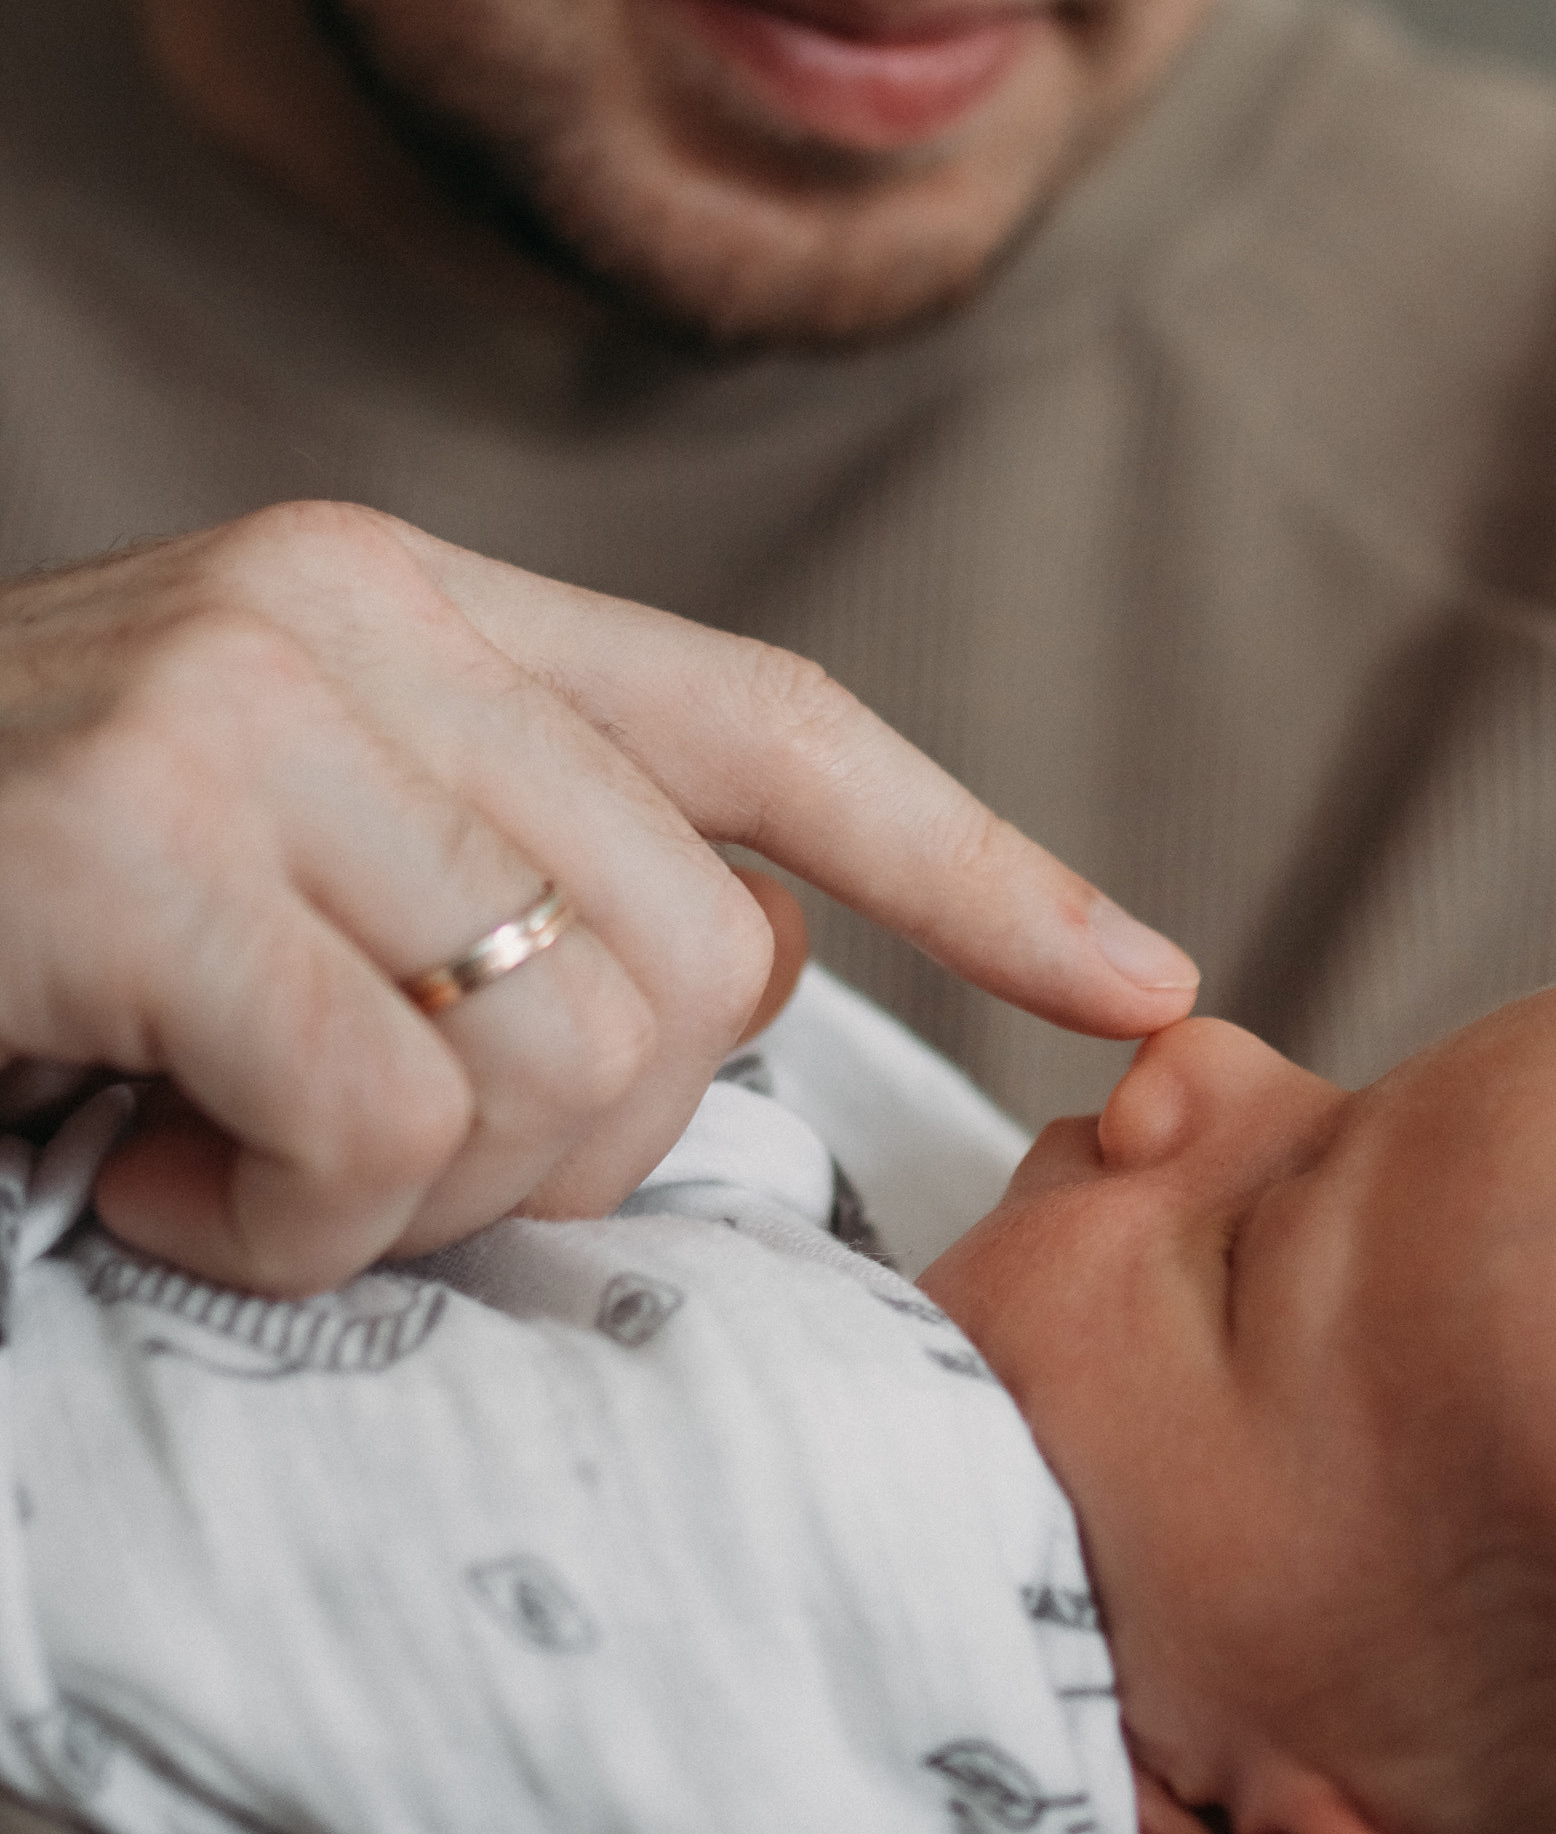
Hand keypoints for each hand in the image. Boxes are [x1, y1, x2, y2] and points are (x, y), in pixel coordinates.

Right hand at [0, 502, 1197, 1288]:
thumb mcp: (263, 865)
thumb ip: (479, 881)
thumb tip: (718, 1011)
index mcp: (408, 607)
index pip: (771, 722)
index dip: (974, 862)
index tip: (1144, 980)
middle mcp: (350, 613)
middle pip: (699, 963)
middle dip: (566, 1137)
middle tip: (350, 1153)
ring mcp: (240, 706)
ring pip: (570, 1053)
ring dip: (408, 1190)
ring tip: (220, 1143)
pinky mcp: (133, 840)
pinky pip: (382, 1131)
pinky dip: (282, 1226)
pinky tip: (149, 1169)